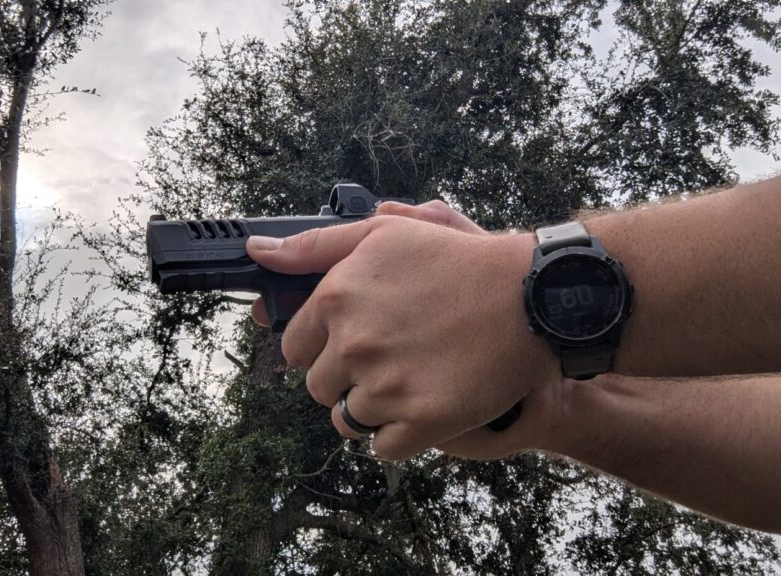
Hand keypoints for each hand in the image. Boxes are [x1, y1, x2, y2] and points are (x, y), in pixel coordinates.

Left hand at [246, 201, 559, 460]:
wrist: (531, 297)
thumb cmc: (456, 260)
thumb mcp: (382, 234)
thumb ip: (313, 247)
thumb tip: (257, 253)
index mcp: (335, 300)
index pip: (294, 349)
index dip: (324, 347)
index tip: (355, 340)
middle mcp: (353, 345)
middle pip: (319, 388)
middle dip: (347, 378)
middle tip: (391, 359)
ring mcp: (386, 387)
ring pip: (347, 421)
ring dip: (371, 408)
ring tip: (409, 381)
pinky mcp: (420, 422)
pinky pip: (382, 448)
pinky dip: (398, 435)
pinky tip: (423, 406)